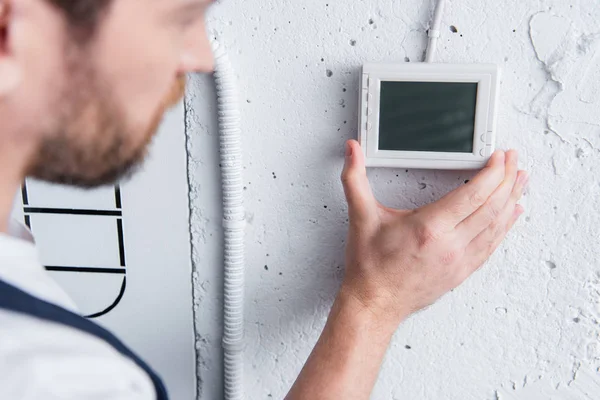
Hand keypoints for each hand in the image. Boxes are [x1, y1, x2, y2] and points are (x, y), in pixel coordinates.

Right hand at [339, 140, 527, 325]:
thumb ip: (354, 179)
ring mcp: (459, 260)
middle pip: (492, 207)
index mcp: (429, 228)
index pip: (473, 194)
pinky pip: (492, 245)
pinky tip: (513, 214)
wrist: (375, 304)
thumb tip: (351, 150)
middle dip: (507, 179)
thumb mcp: (361, 217)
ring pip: (497, 226)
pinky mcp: (462, 272)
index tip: (499, 156)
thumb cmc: (370, 266)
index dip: (492, 172)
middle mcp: (450, 245)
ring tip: (520, 180)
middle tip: (513, 160)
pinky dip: (506, 226)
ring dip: (512, 199)